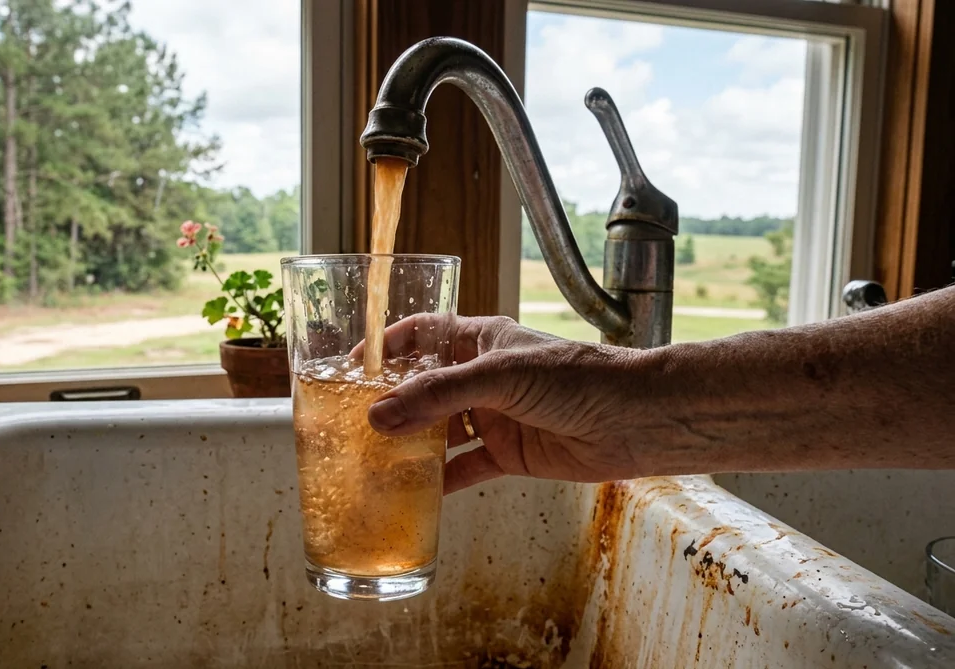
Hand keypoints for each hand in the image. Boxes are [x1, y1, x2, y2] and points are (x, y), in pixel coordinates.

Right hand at [366, 316, 650, 492]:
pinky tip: (413, 494)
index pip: (422, 334)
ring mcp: (495, 416)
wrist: (636, 420)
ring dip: (410, 444)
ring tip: (372, 458)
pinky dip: (440, 481)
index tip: (351, 365)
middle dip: (390, 403)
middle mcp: (483, 377)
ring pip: (440, 430)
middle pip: (424, 387)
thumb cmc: (579, 378)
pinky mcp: (509, 454)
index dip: (386, 346)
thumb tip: (379, 416)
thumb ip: (438, 396)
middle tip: (352, 422)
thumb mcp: (499, 376)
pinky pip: (464, 469)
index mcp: (480, 340)